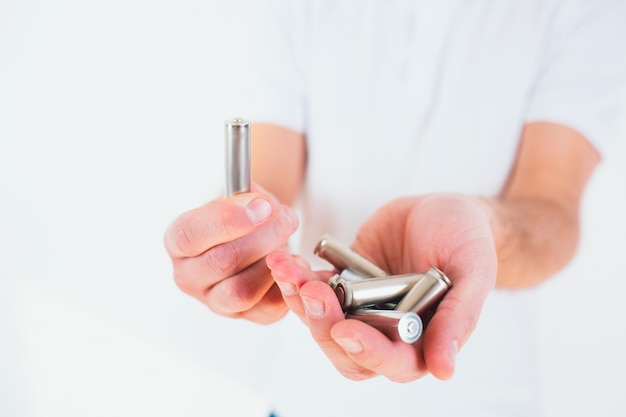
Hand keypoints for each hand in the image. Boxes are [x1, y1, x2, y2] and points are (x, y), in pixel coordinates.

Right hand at [164, 185, 298, 323]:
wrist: (259, 238)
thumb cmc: (244, 216)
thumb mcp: (241, 195)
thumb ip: (250, 197)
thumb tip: (266, 208)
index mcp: (177, 241)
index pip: (190, 235)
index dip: (228, 219)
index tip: (262, 206)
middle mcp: (188, 276)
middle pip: (222, 262)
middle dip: (263, 236)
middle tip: (287, 219)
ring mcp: (214, 301)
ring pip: (242, 292)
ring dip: (273, 264)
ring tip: (288, 244)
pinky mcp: (245, 316)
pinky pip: (267, 309)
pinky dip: (287, 285)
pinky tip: (293, 263)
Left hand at [266, 194, 496, 380]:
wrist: (442, 209)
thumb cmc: (467, 240)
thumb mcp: (473, 272)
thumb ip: (459, 318)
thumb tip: (444, 370)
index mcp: (423, 339)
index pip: (392, 362)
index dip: (367, 351)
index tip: (347, 330)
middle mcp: (387, 330)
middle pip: (346, 349)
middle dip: (324, 324)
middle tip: (312, 292)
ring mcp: (361, 307)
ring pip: (323, 320)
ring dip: (301, 300)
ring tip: (289, 271)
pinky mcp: (344, 282)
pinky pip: (315, 288)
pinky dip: (298, 279)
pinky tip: (287, 262)